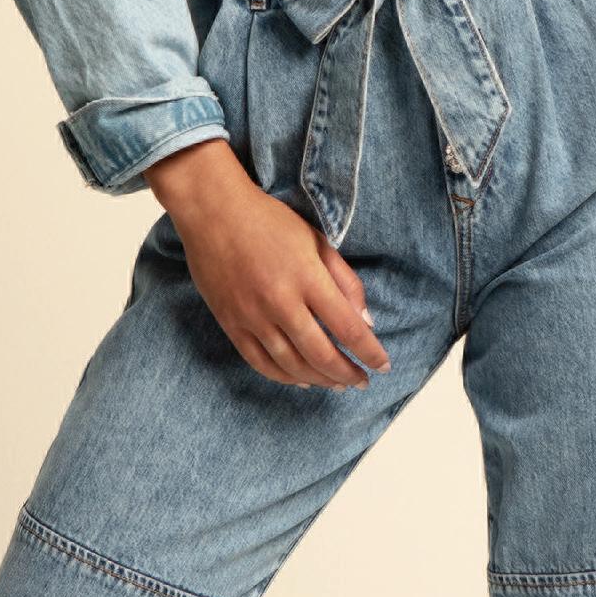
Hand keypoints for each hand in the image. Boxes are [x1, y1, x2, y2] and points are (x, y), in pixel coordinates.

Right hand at [145, 139, 392, 390]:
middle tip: (362, 381)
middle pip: (321, 354)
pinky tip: (302, 380)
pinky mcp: (230, 323)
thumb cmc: (271, 222)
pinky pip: (259, 362)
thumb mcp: (318, 242)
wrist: (213, 212)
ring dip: (319, 380)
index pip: (348, 328)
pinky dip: (284, 377)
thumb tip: (367, 322)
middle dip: (347, 374)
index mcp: (308, 279)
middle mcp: (280, 302)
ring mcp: (252, 316)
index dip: (370, 353)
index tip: (383, 365)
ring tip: (337, 384)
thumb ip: (346, 282)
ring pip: (290, 365)